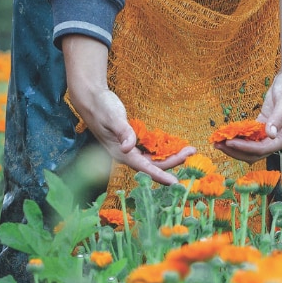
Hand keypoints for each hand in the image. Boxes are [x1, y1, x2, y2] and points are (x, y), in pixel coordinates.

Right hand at [62, 34, 191, 185]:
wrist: (90, 99)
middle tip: (191, 151)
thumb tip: (129, 148)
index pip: (145, 168)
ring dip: (171, 155)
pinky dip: (163, 149)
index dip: (161, 176)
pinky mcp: (132, 143)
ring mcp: (129, 149)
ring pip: (154, 158)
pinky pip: (150, 151)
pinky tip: (174, 145)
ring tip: (188, 149)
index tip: (175, 183)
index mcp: (121, 153)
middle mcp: (126, 155)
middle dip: (174, 160)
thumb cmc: (100, 107)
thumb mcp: (112, 117)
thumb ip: (123, 132)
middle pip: (154, 164)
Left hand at [213, 67, 281, 163]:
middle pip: (255, 153)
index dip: (245, 148)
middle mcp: (279, 140)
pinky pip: (249, 137)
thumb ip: (279, 117)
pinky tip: (226, 134)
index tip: (230, 142)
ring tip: (217, 142)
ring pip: (250, 148)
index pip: (262, 148)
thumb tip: (270, 134)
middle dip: (236, 151)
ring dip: (235, 147)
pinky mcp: (263, 127)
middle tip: (218, 145)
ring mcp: (271, 135)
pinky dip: (238, 138)